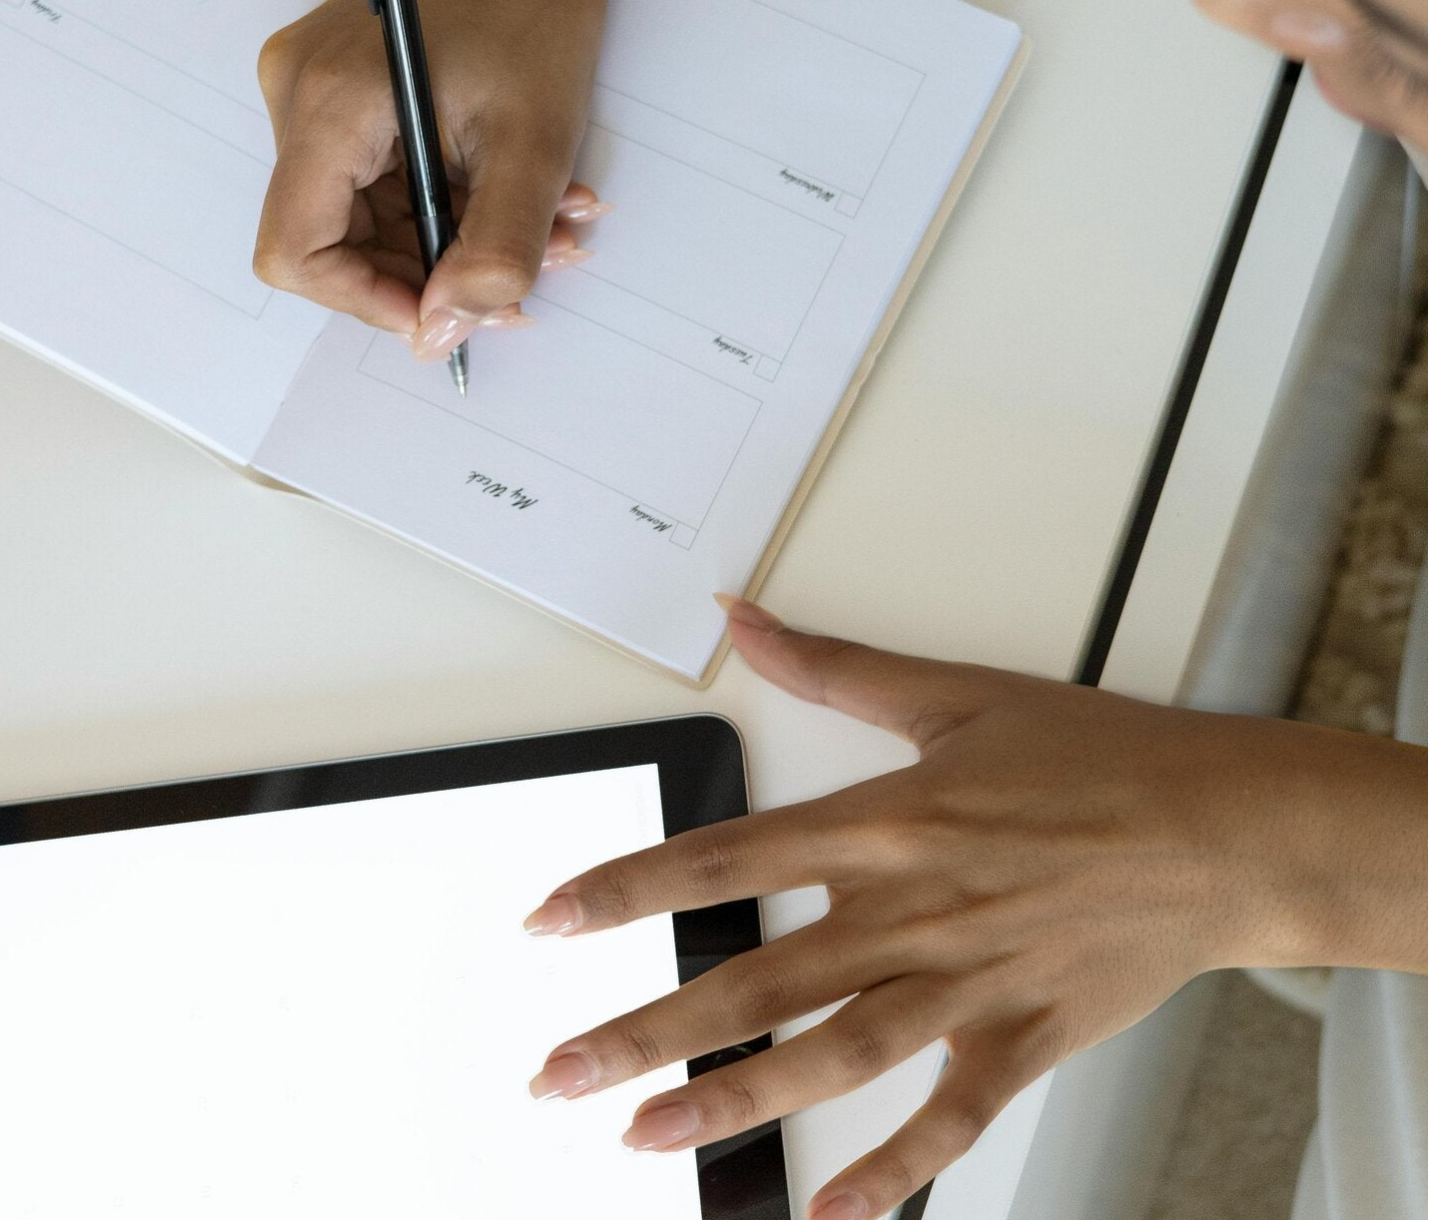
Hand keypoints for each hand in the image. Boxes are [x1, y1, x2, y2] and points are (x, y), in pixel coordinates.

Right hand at [254, 0, 626, 354]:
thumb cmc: (534, 2)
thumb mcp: (534, 145)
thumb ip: (494, 251)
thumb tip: (444, 332)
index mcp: (330, 103)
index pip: (295, 251)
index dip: (365, 301)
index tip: (442, 313)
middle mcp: (297, 95)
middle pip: (329, 239)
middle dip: (427, 274)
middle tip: (526, 272)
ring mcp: (309, 89)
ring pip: (358, 217)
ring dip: (446, 240)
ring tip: (540, 223)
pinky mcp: (336, 89)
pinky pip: (372, 180)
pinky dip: (439, 203)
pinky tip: (504, 188)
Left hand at [524, 596, 1428, 1218]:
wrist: (1226, 829)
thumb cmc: (1097, 758)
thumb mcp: (952, 690)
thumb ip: (832, 663)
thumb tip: (745, 616)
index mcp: (884, 823)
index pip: (724, 858)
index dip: (626, 889)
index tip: (550, 919)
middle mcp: (910, 912)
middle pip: (755, 981)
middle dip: (646, 1032)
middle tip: (559, 1071)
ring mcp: (965, 986)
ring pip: (828, 1059)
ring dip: (735, 1106)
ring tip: (648, 1139)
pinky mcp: (1021, 1041)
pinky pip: (947, 1122)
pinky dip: (891, 1175)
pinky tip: (830, 1213)